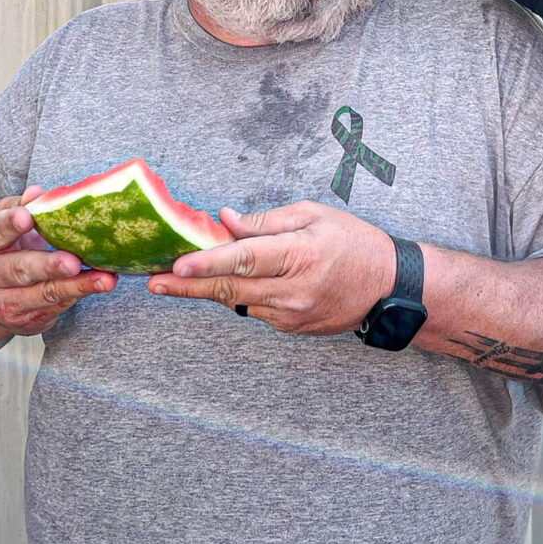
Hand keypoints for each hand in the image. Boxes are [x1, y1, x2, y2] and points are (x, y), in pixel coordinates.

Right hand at [0, 186, 116, 336]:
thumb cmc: (1, 248)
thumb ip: (18, 205)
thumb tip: (38, 193)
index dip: (9, 224)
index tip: (27, 217)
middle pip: (20, 269)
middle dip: (48, 266)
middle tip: (72, 262)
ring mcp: (7, 301)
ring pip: (45, 293)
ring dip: (78, 286)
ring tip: (105, 279)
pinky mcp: (28, 320)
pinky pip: (59, 305)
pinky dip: (82, 293)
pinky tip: (103, 284)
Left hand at [146, 201, 396, 334]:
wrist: (388, 286)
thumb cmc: (354, 241)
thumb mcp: (314, 215)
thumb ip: (266, 221)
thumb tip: (226, 221)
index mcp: (299, 254)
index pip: (245, 258)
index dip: (208, 261)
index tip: (177, 263)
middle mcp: (293, 290)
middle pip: (229, 288)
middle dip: (187, 285)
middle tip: (154, 282)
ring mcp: (291, 314)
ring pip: (237, 300)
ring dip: (209, 287)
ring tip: (179, 275)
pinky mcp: (290, 328)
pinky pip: (254, 309)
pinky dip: (239, 293)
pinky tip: (231, 281)